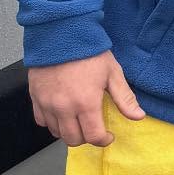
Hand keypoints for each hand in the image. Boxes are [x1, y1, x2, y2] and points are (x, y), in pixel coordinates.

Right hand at [29, 52, 144, 148]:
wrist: (62, 34)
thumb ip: (124, 98)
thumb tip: (138, 116)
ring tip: (78, 121)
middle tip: (93, 128)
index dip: (103, 140)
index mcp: (86, 103)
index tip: (107, 135)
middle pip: (73, 139)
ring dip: (69, 131)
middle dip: (86, 138)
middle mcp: (64, 108)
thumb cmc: (88, 52)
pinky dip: (52, 122)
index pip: (93, 137)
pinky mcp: (35, 97)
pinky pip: (41, 121)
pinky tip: (61, 114)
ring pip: (56, 132)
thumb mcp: (112, 73)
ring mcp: (47, 104)